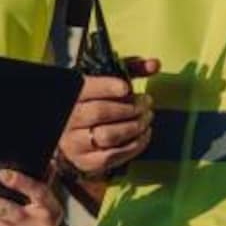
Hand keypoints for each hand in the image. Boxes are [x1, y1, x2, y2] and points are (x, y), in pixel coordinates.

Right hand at [57, 57, 160, 177]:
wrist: (74, 136)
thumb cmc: (95, 104)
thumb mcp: (108, 82)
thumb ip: (130, 70)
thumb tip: (155, 64)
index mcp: (72, 96)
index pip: (86, 89)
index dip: (107, 87)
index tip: (126, 88)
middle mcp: (70, 119)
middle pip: (100, 112)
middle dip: (129, 108)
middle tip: (146, 103)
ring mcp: (76, 142)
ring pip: (108, 135)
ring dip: (134, 127)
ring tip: (147, 119)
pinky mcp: (86, 161)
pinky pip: (113, 156)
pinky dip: (134, 146)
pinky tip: (144, 134)